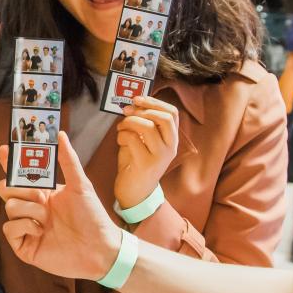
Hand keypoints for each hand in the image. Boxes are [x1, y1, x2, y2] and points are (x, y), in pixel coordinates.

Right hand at [0, 135, 122, 280]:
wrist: (99, 249)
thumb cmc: (93, 218)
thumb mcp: (81, 185)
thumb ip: (68, 160)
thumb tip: (60, 135)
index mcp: (43, 193)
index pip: (20, 175)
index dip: (9, 162)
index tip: (4, 149)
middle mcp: (32, 208)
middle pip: (7, 189)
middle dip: (19, 187)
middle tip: (38, 194)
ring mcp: (27, 226)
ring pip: (9, 207)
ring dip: (29, 209)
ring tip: (47, 218)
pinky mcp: (24, 245)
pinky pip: (9, 229)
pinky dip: (24, 226)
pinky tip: (40, 230)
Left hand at [113, 95, 179, 210]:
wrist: (135, 193)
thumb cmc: (136, 163)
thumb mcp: (143, 141)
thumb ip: (142, 124)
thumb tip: (133, 104)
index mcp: (172, 140)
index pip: (173, 113)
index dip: (155, 102)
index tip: (138, 99)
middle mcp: (170, 148)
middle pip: (164, 118)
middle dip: (143, 110)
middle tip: (127, 111)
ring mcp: (160, 157)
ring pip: (148, 127)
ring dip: (129, 122)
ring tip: (121, 128)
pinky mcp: (146, 164)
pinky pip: (133, 139)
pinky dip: (122, 136)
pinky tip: (119, 141)